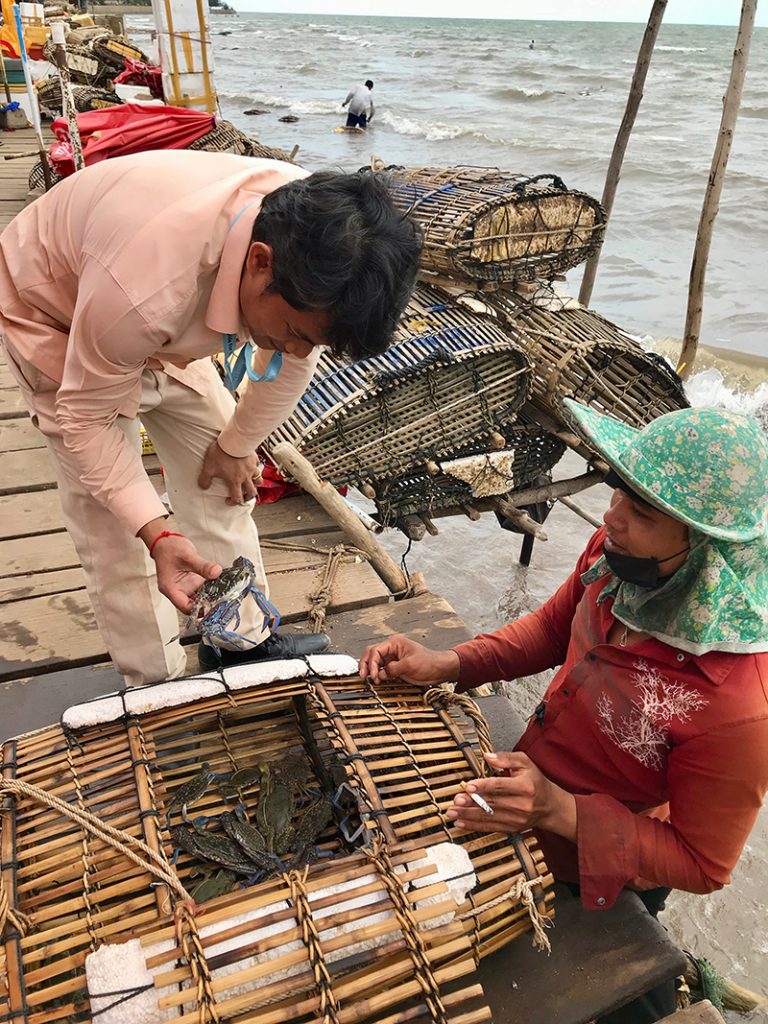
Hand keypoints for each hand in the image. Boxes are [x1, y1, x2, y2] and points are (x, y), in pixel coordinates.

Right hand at [151, 533, 221, 613]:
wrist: (166, 542)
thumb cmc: (169, 549)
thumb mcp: (188, 556)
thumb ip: (202, 566)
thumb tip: (216, 572)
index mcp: (171, 589)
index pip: (185, 607)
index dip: (199, 610)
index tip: (213, 606)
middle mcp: (177, 591)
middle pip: (193, 606)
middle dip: (207, 605)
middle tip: (222, 602)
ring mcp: (185, 587)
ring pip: (199, 599)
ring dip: (210, 598)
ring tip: (224, 596)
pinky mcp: (191, 583)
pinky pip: (202, 590)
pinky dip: (211, 590)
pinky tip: (221, 587)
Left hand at [198, 439, 262, 505]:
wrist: (233, 440)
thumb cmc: (221, 453)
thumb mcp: (208, 467)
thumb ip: (205, 479)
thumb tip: (203, 487)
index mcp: (235, 481)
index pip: (238, 498)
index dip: (233, 502)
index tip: (228, 501)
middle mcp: (246, 477)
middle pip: (252, 493)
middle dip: (248, 497)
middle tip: (243, 496)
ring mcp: (252, 468)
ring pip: (258, 480)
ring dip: (254, 484)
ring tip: (249, 482)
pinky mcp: (254, 459)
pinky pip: (257, 466)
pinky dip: (254, 469)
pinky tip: (249, 466)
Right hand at [358, 634, 459, 686]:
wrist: (439, 670)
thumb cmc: (429, 662)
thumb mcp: (410, 664)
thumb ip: (393, 668)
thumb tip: (382, 673)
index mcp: (395, 643)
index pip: (376, 650)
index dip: (372, 663)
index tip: (374, 675)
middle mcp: (392, 649)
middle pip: (372, 654)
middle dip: (367, 665)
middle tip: (364, 676)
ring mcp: (393, 658)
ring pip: (375, 662)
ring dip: (372, 670)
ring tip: (371, 679)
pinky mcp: (395, 667)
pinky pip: (382, 669)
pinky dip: (378, 674)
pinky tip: (378, 680)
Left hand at [447, 751, 576, 840]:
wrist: (550, 806)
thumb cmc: (536, 781)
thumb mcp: (525, 763)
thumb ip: (506, 758)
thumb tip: (487, 756)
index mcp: (525, 786)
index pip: (500, 786)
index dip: (483, 786)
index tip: (468, 786)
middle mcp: (522, 805)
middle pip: (492, 803)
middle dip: (471, 803)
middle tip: (455, 800)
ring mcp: (517, 819)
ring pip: (489, 817)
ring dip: (468, 816)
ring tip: (452, 813)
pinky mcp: (512, 829)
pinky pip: (490, 828)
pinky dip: (474, 826)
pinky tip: (460, 823)